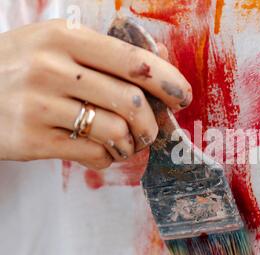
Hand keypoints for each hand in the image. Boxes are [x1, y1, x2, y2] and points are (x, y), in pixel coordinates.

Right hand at [0, 19, 191, 169]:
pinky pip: (92, 154)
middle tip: (152, 131)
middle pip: (130, 101)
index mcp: (64, 37)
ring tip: (125, 143)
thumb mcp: (57, 45)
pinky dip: (108, 158)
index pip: (133, 61)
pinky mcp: (31, 140)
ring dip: (130, 144)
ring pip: (115, 131)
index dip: (168, 82)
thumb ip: (109, 52)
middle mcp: (51, 68)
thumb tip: (162, 61)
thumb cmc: (21, 67)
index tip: (183, 98)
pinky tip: (102, 152)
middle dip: (152, 123)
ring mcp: (39, 105)